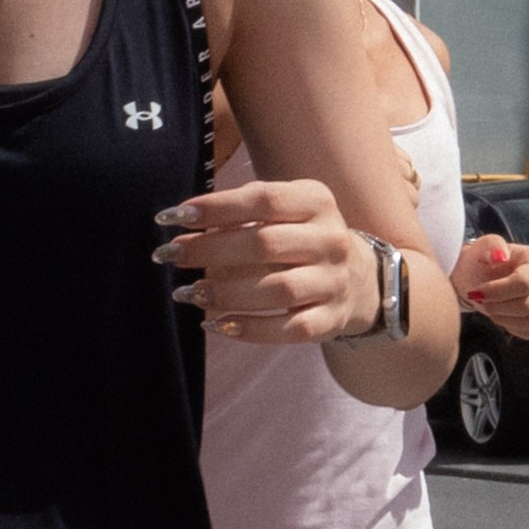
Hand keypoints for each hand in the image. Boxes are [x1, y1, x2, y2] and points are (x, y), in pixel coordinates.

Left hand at [154, 178, 375, 342]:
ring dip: (225, 293)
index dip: (216, 207)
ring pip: (277, 290)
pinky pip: (287, 329)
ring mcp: (333, 282)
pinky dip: (248, 329)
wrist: (359, 278)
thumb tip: (183, 220)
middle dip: (209, 250)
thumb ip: (243, 211)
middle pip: (264, 244)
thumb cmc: (301, 238)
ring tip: (188, 292)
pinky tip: (215, 324)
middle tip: (168, 255)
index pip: (263, 199)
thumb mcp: (285, 211)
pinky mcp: (330, 320)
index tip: (174, 216)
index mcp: (316, 202)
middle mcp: (330, 240)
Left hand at [454, 233, 528, 338]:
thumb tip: (500, 256)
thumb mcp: (482, 247)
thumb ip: (491, 245)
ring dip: (504, 318)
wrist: (483, 278)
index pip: (524, 283)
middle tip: (482, 301)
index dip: (497, 292)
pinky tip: (502, 315)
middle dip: (498, 307)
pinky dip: (512, 327)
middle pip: (527, 305)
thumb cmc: (483, 262)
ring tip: (491, 308)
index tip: (477, 292)